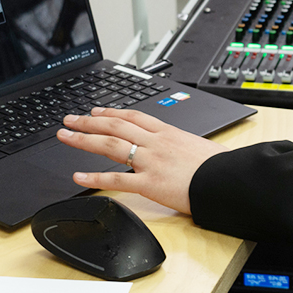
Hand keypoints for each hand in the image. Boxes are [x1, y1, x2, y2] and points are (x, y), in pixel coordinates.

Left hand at [56, 106, 229, 213]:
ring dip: (84, 139)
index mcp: (169, 132)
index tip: (96, 110)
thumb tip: (184, 149)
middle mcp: (156, 143)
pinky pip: (116, 179)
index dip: (111, 112)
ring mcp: (150, 161)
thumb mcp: (202, 146)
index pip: (133, 116)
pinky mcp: (149, 183)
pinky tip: (78, 175)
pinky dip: (94, 177)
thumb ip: (185, 146)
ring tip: (66, 136)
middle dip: (88, 120)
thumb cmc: (220, 165)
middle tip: (69, 119)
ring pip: (110, 144)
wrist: (227, 179)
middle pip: (115, 125)